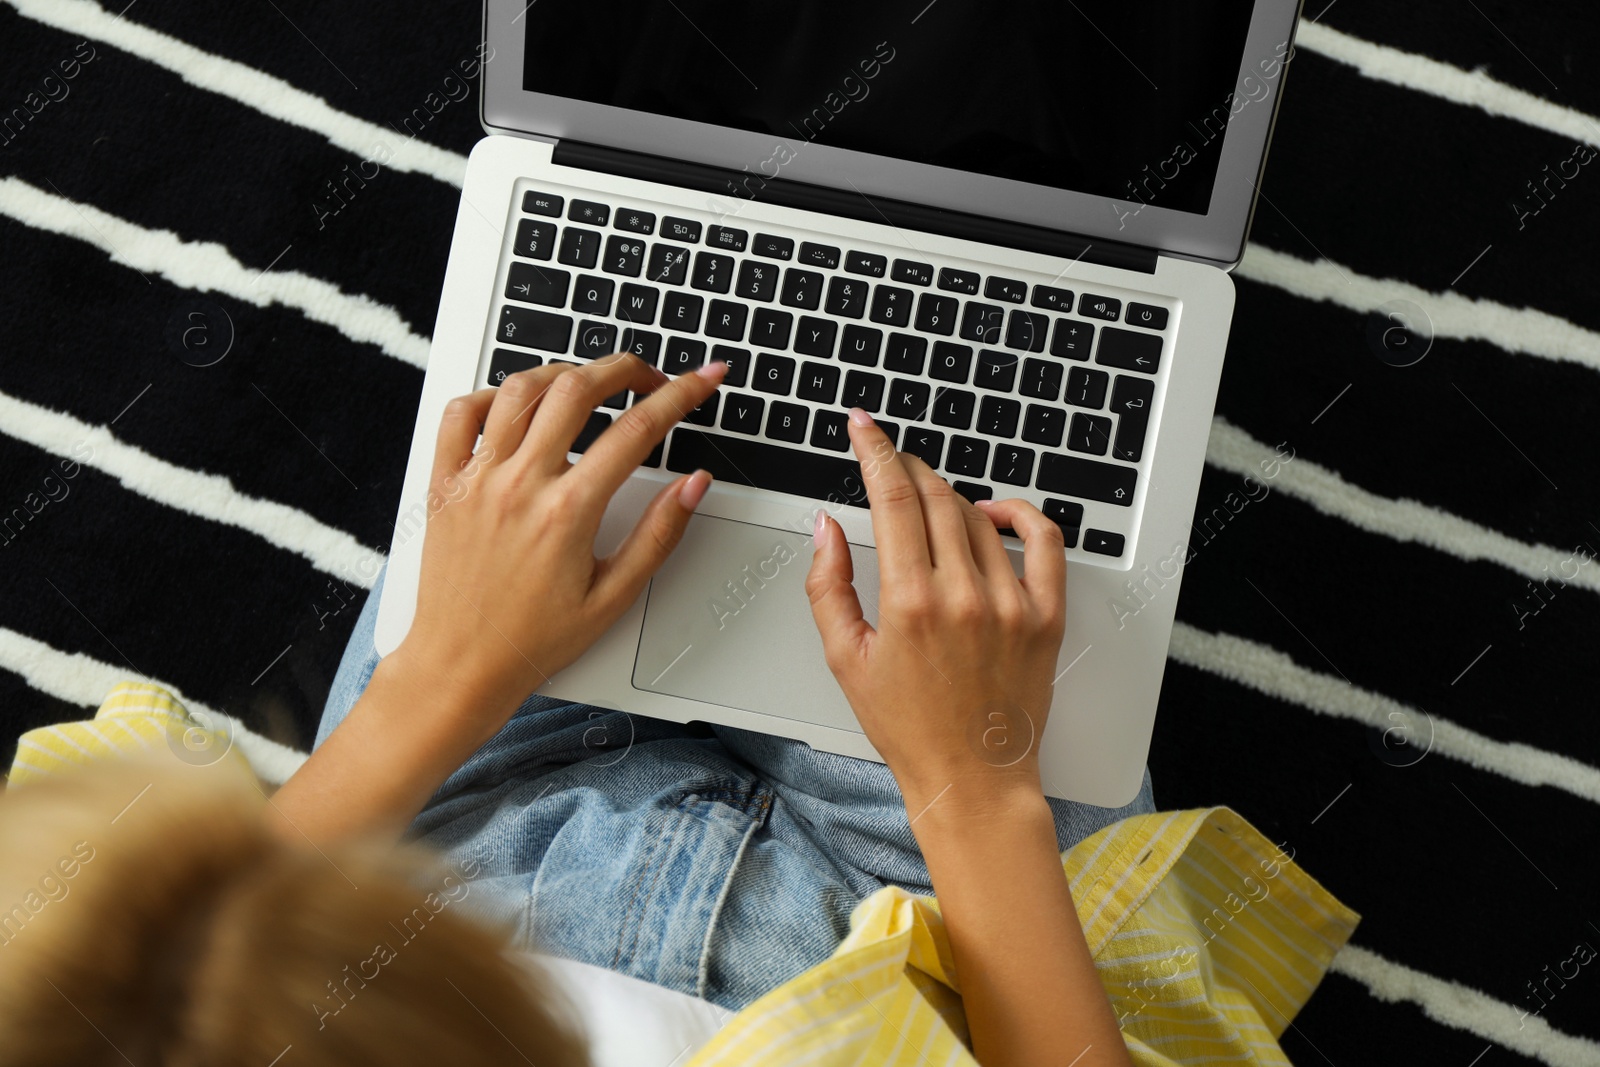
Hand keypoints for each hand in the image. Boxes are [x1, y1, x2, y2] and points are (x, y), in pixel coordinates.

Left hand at [396, 354, 726, 739]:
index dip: (681, 395)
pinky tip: (516, 407)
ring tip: (588, 383)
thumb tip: (692, 486)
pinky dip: (491, 395)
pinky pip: (460, 413)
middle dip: (624, 368)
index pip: (638, 431)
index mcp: (567, 512)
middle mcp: (519, 484)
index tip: (703, 379)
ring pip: (520, 388)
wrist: (460, 666)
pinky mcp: (444, 483)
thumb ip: (658, 534)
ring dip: (563, 372)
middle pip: (578, 388)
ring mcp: (477, 479)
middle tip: (648, 377)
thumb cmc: (532, 639)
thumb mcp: (614, 597)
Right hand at [804, 409, 1068, 810]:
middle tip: (893, 463)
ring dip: (952, 498)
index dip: (875, 451)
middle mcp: (962, 596)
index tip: (864, 429)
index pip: (892, 497)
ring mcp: (1010, 604)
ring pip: (980, 517)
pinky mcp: (1046, 616)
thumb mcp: (845, 659)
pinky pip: (1045, 541)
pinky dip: (1022, 514)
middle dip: (909, 469)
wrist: (971, 778)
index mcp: (909, 603)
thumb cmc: (908, 727)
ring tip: (932, 504)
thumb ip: (828, 585)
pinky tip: (998, 512)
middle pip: (937, 498)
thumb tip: (825, 526)